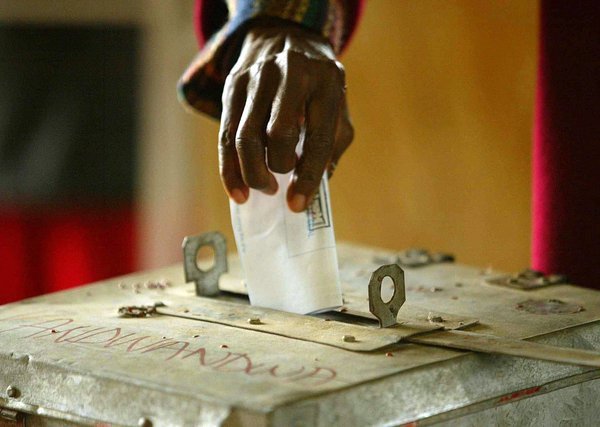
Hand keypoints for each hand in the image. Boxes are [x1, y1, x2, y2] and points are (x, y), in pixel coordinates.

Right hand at [218, 24, 353, 211]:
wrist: (284, 35)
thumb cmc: (317, 83)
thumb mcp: (337, 104)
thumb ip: (332, 144)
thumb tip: (314, 187)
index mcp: (326, 80)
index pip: (317, 137)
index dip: (308, 176)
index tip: (297, 204)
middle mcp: (291, 72)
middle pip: (278, 134)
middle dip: (279, 168)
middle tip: (280, 185)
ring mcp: (258, 76)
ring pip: (246, 137)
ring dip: (252, 173)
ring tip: (263, 188)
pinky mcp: (233, 84)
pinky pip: (226, 135)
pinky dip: (230, 169)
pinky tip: (238, 190)